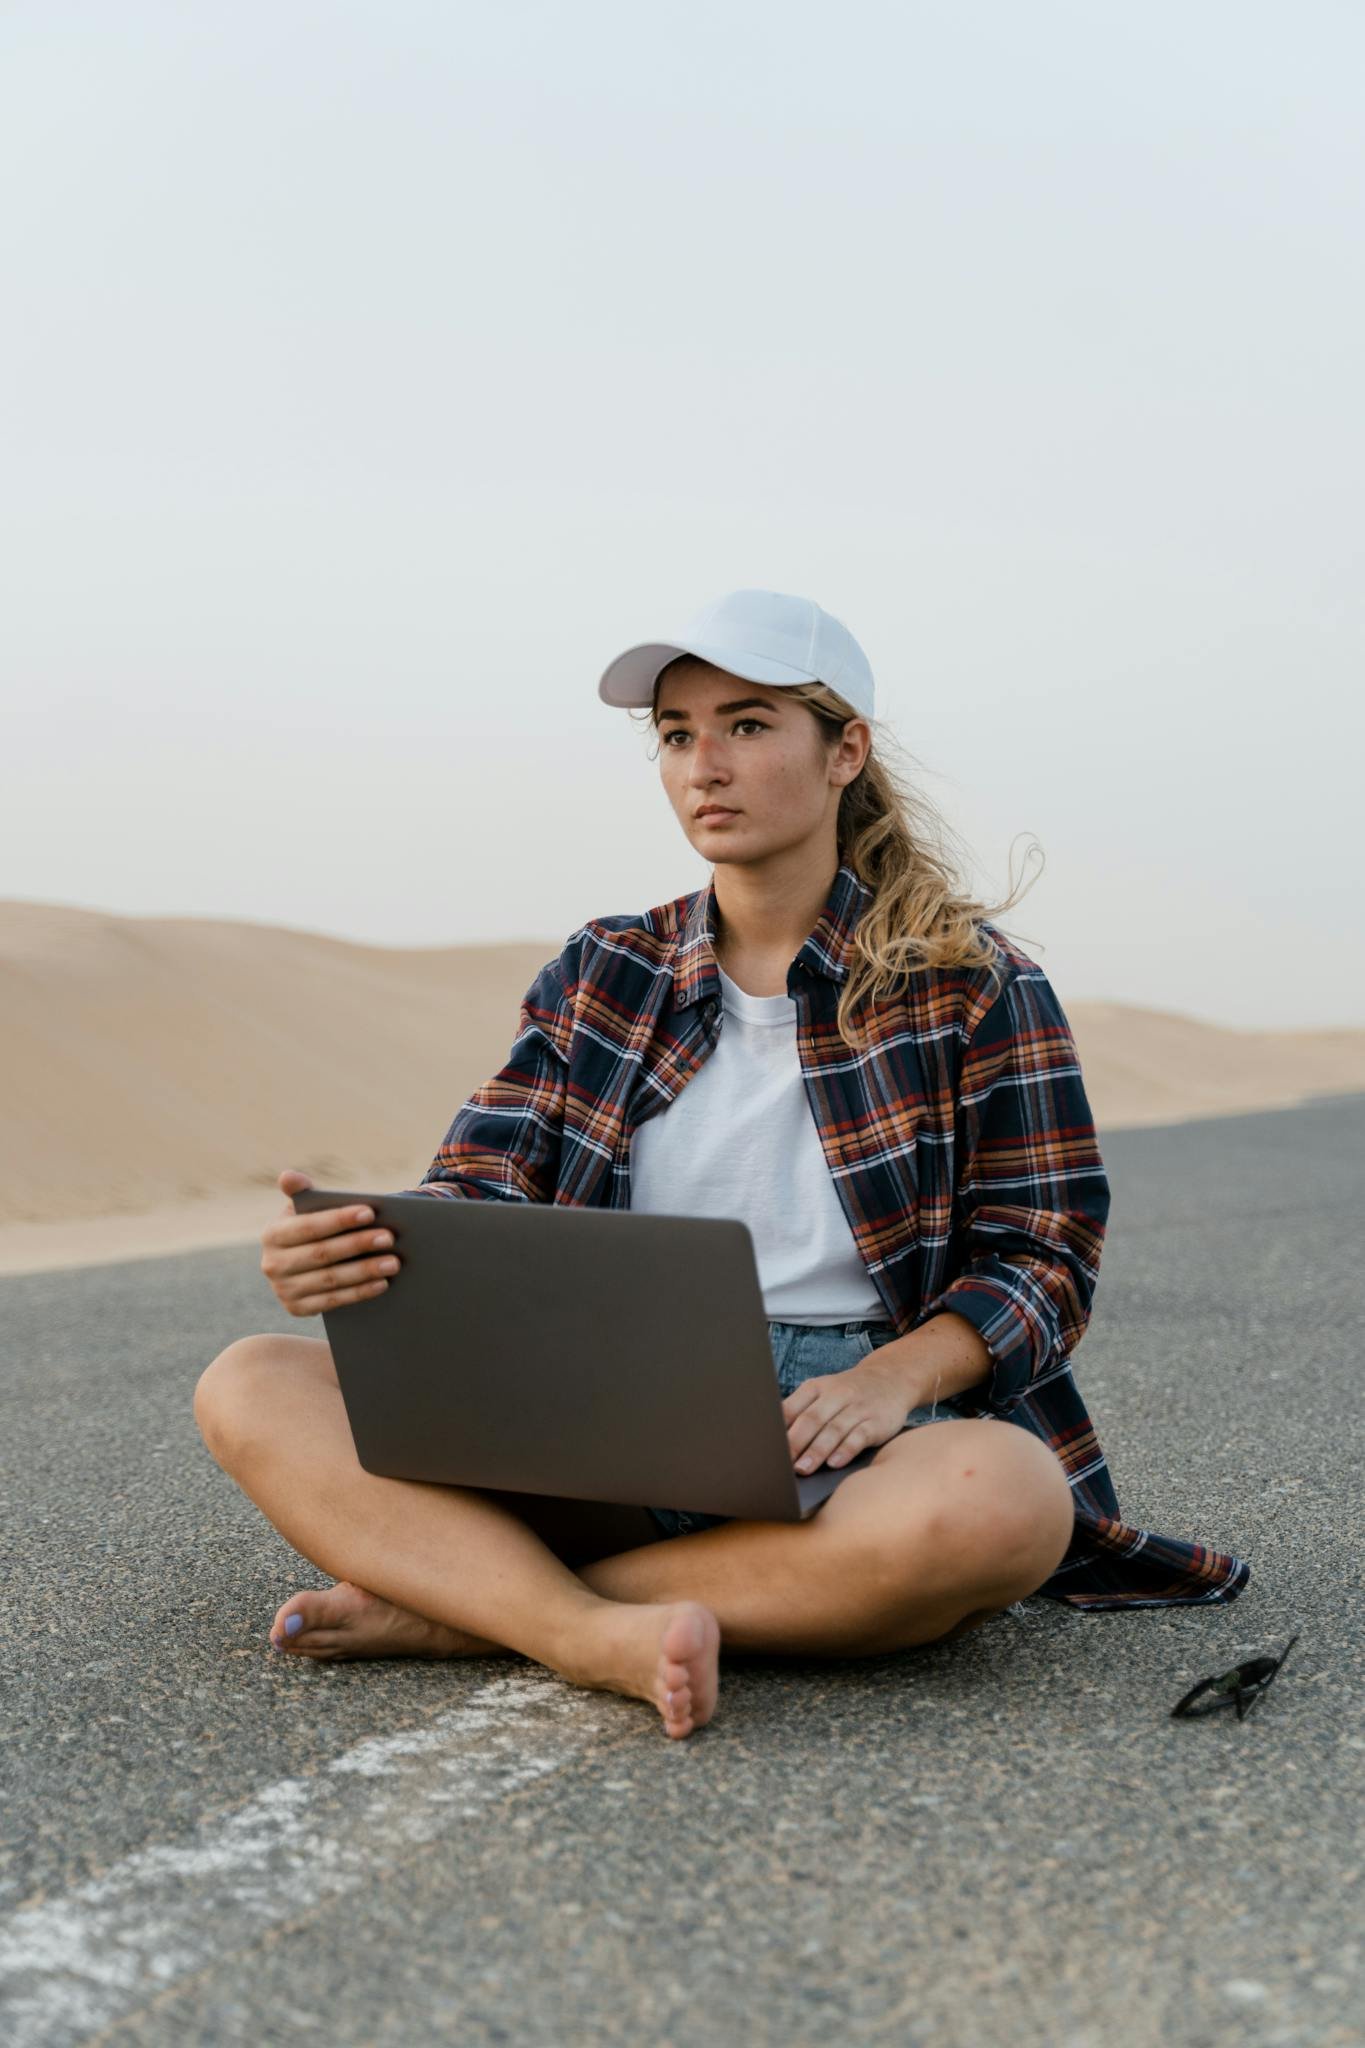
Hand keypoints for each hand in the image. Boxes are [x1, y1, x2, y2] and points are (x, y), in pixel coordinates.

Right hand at [259, 1168, 403, 1317]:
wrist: (303, 1265)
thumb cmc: (312, 1230)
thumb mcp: (305, 1210)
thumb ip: (302, 1192)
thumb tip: (287, 1176)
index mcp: (273, 1234)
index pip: (308, 1226)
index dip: (338, 1219)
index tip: (370, 1212)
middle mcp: (272, 1264)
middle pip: (322, 1254)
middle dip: (358, 1245)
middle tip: (389, 1238)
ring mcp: (283, 1290)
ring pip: (330, 1280)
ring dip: (364, 1272)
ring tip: (393, 1262)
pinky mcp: (296, 1309)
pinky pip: (333, 1302)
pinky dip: (359, 1293)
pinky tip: (382, 1283)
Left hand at [781, 1356, 910, 1474]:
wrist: (891, 1378)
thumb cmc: (847, 1393)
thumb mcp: (822, 1393)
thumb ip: (800, 1412)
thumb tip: (773, 1440)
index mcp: (816, 1388)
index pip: (792, 1408)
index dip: (779, 1430)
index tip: (767, 1449)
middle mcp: (837, 1395)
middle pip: (812, 1419)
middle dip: (796, 1443)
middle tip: (783, 1464)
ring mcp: (858, 1408)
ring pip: (834, 1430)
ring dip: (817, 1451)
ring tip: (803, 1469)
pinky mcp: (877, 1422)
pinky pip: (860, 1436)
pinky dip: (846, 1450)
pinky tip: (835, 1463)